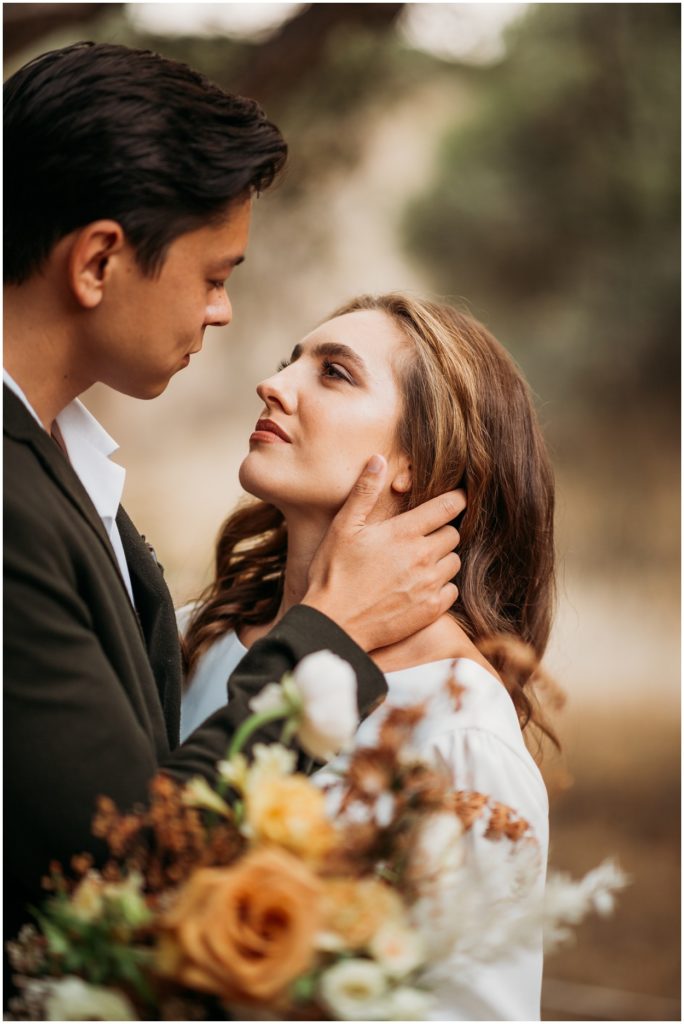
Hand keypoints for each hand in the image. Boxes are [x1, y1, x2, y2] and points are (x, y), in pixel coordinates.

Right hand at [302, 455, 465, 651]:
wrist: (334, 624)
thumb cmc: (334, 573)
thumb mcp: (344, 527)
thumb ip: (364, 492)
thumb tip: (379, 459)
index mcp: (404, 533)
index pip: (448, 506)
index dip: (458, 498)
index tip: (459, 497)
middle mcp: (423, 557)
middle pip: (454, 533)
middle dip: (444, 530)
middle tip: (424, 535)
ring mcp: (429, 585)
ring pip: (454, 561)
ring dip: (443, 558)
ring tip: (420, 561)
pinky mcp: (431, 609)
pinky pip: (452, 590)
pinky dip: (442, 585)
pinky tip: (421, 585)